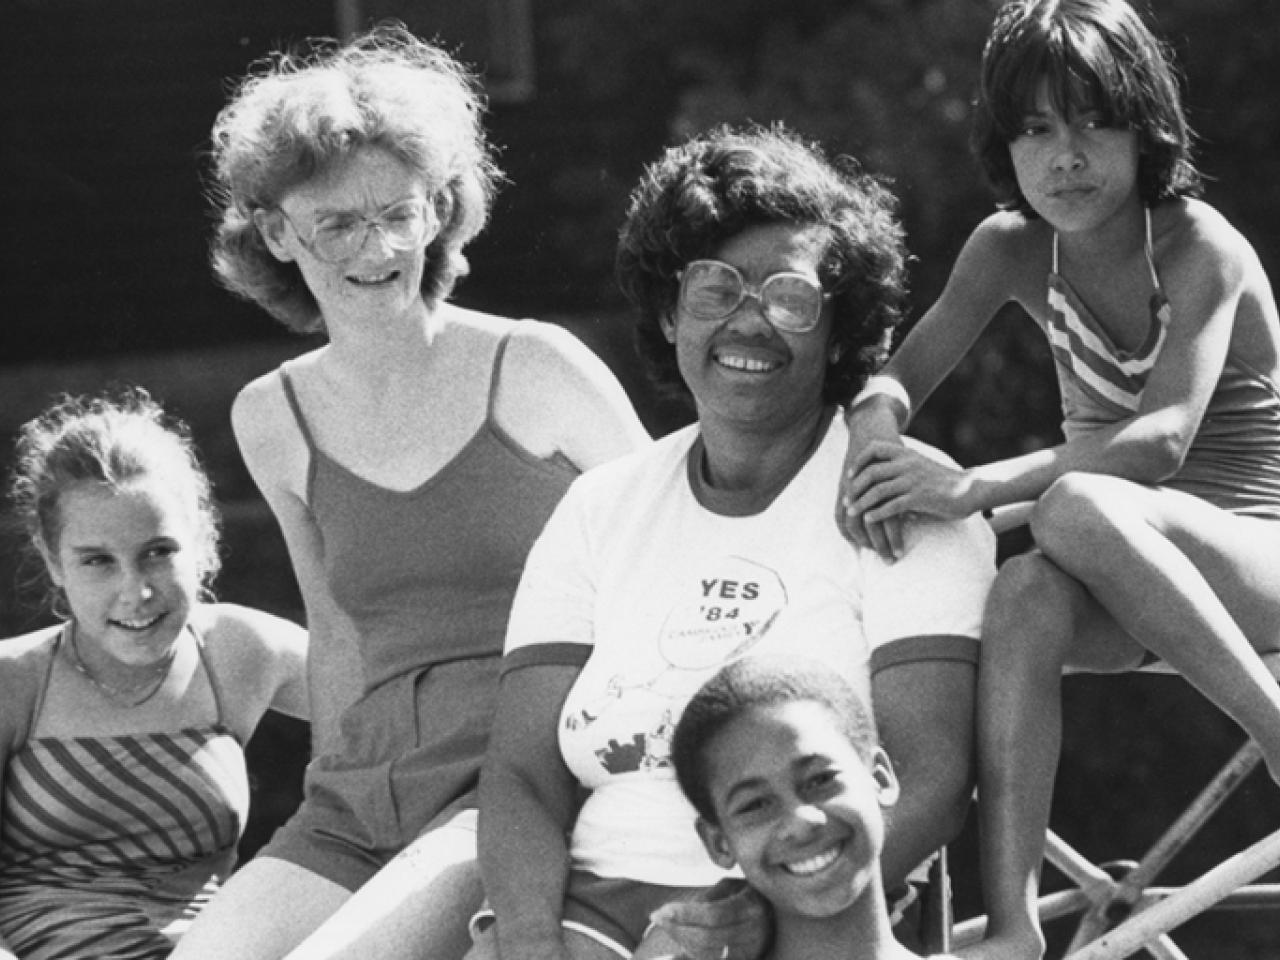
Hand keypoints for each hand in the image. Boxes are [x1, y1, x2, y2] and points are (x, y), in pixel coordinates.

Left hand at [648, 879, 771, 959]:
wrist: (779, 914)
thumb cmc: (750, 894)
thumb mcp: (731, 886)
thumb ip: (708, 899)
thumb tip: (677, 914)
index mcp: (752, 906)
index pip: (713, 914)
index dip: (685, 914)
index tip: (661, 910)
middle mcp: (756, 932)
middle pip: (708, 938)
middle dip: (677, 929)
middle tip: (657, 917)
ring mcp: (752, 952)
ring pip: (708, 955)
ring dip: (682, 943)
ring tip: (666, 927)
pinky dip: (691, 957)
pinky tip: (674, 956)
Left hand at [844, 442, 973, 527]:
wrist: (969, 489)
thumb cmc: (942, 480)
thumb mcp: (919, 465)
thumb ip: (900, 465)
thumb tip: (877, 474)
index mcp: (906, 453)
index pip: (875, 449)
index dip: (858, 461)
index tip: (849, 474)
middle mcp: (908, 464)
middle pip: (871, 472)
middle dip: (854, 487)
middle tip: (846, 500)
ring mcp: (913, 480)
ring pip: (878, 491)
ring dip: (861, 503)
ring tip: (851, 512)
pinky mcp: (920, 498)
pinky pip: (892, 506)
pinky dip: (877, 513)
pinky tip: (868, 520)